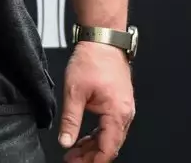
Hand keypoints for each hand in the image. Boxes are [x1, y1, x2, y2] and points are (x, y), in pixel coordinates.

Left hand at [58, 41, 134, 162]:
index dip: (93, 161)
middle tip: (71, 160)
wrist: (102, 39)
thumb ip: (70, 120)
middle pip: (110, 145)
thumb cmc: (92, 60)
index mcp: (117, 113)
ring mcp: (124, 108)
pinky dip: (97, 134)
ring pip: (110, 136)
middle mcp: (125, 113)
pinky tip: (83, 137)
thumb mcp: (74, 92)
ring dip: (93, 146)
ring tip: (73, 151)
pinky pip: (110, 126)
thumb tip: (65, 141)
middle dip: (91, 156)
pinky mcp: (119, 102)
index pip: (108, 148)